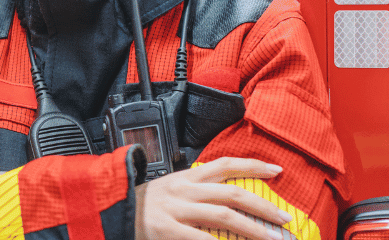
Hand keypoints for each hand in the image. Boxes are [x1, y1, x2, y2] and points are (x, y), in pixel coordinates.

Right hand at [135, 157, 291, 239]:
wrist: (110, 212)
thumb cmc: (141, 205)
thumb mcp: (168, 190)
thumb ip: (193, 191)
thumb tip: (225, 198)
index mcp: (185, 177)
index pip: (224, 164)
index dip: (252, 166)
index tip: (276, 171)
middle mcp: (184, 190)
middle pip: (232, 192)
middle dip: (263, 206)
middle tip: (285, 218)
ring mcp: (176, 210)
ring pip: (224, 215)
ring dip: (254, 228)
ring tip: (273, 238)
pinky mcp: (168, 230)